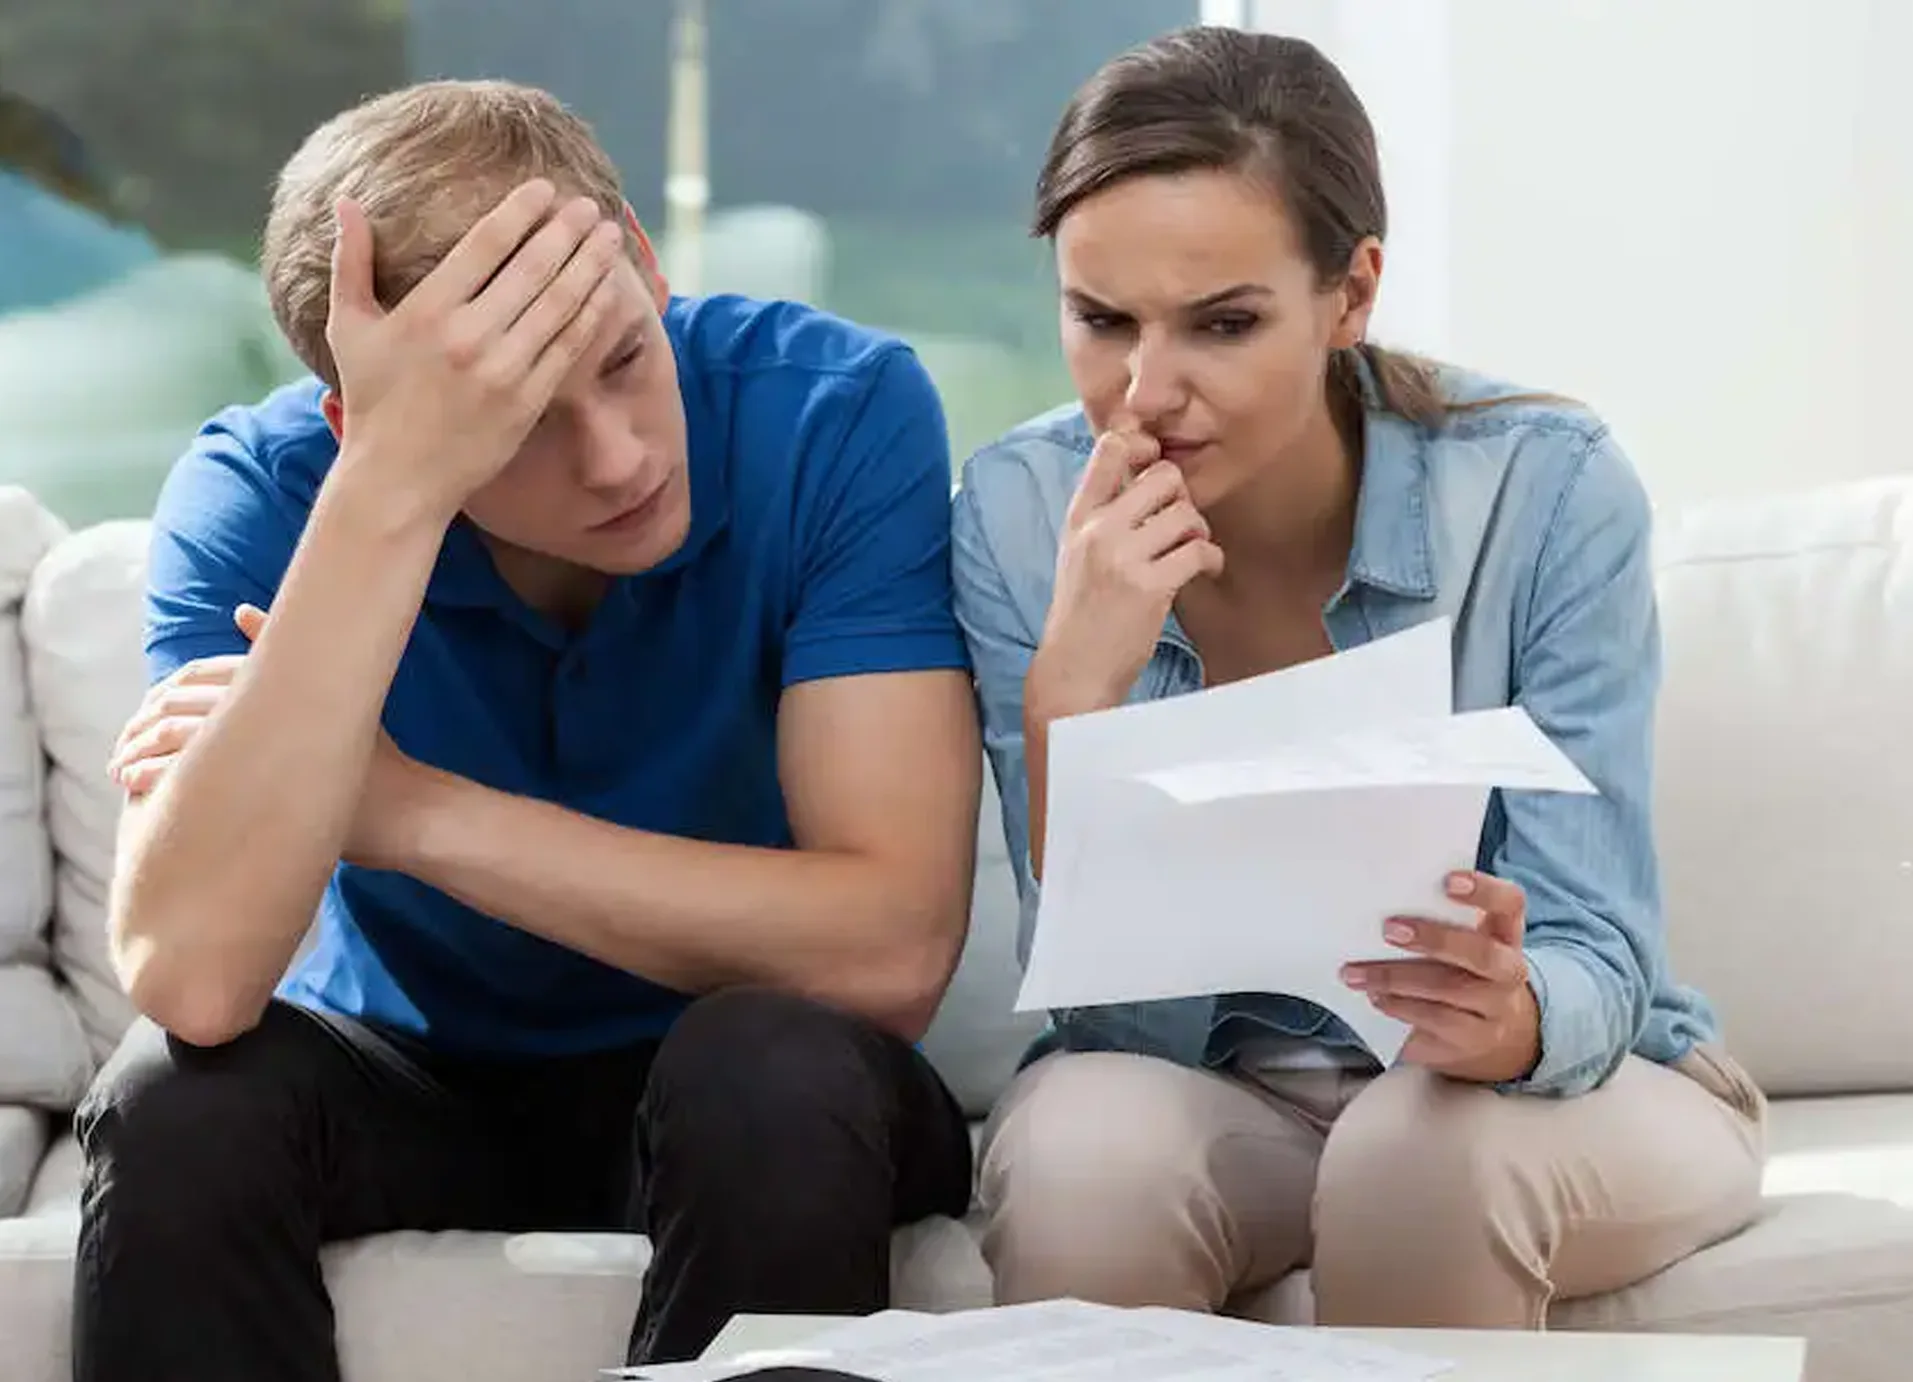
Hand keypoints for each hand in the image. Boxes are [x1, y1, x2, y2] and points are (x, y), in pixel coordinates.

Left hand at [108, 605, 421, 869]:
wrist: (409, 810)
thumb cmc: (376, 763)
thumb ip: (286, 658)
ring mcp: (265, 745)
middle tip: (122, 747)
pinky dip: (155, 777)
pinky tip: (138, 789)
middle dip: (143, 724)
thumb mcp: (342, 701)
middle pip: (181, 702)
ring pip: (179, 735)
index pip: (200, 675)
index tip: (145, 717)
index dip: (164, 694)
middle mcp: (270, 705)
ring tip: (121, 771)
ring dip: (140, 751)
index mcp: (282, 684)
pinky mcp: (260, 785)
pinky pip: (189, 775)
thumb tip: (241, 609)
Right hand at [326, 178, 628, 513]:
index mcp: (426, 311)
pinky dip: (591, 313)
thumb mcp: (348, 328)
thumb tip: (347, 204)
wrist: (399, 479)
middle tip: (588, 204)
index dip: (520, 212)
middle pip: (531, 269)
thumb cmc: (373, 401)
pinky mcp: (528, 401)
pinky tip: (607, 288)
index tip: (545, 190)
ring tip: (608, 235)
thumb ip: (350, 262)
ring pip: (558, 304)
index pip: (485, 246)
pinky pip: (568, 347)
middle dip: (565, 231)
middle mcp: (469, 336)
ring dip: (588, 265)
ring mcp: (503, 370)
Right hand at [1027, 420, 1225, 717]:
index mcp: (1079, 518)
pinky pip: (1199, 550)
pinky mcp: (1149, 588)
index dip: (1144, 449)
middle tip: (1180, 525)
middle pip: (1163, 475)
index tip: (1156, 475)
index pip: (1109, 449)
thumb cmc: (1083, 614)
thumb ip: (1105, 516)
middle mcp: (1098, 531)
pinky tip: (1204, 570)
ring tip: (1191, 552)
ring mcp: (1122, 559)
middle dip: (1183, 498)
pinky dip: (1211, 559)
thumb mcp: (1077, 553)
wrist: (1074, 671)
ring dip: (1200, 531)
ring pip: (1186, 513)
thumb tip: (1147, 478)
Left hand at [1341, 871, 1541, 1083]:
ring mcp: (1496, 1009)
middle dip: (1435, 940)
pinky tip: (1375, 998)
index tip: (1448, 880)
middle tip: (1389, 929)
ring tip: (1357, 973)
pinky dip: (1400, 1007)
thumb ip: (1433, 918)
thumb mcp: (1457, 941)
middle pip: (1483, 953)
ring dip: (1397, 979)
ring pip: (1452, 991)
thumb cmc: (1458, 970)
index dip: (1485, 891)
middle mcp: (1509, 970)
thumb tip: (1379, 900)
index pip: (1510, 903)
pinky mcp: (1474, 1040)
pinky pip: (1437, 1022)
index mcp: (1505, 932)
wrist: (1486, 1033)